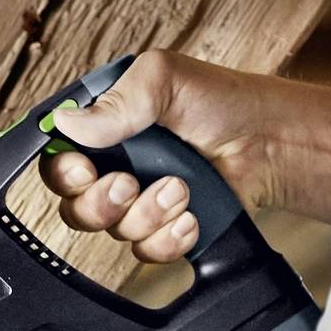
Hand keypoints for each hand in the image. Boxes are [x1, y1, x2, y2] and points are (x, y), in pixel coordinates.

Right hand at [41, 49, 330, 264]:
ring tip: (180, 187)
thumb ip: (116, 101)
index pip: (58, 160)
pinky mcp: (166, 230)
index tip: (83, 170)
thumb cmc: (222, 102)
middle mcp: (117, 167)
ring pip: (114, 232)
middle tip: (129, 183)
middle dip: (101, 201)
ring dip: (147, 213)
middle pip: (75, 206)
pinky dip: (169, 238)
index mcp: (106, 128)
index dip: (63, 173)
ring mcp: (141, 202)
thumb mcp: (164, 78)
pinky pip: (148, 252)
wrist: (272, 143)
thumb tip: (67, 123)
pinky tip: (190, 216)